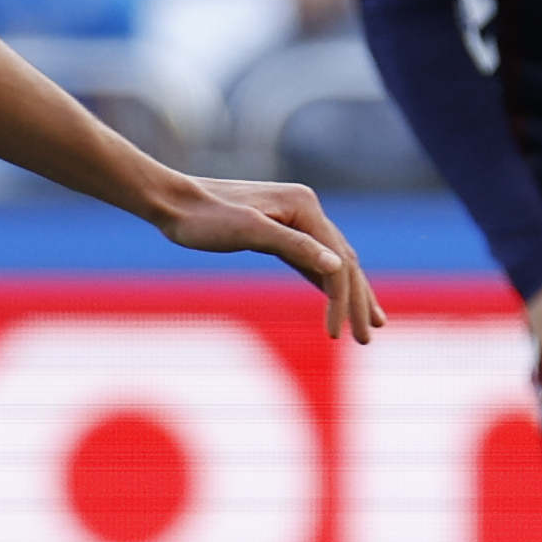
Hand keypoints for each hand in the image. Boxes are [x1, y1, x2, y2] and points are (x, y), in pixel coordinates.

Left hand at [153, 174, 383, 341]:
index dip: (342, 301)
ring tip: (368, 323)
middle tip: (367, 339)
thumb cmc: (205, 218)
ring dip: (349, 294)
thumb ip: (294, 247)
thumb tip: (338, 267)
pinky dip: (326, 282)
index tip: (338, 337)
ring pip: (332, 261)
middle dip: (357, 302)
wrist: (173, 202)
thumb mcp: (248, 232)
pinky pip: (311, 260)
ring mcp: (294, 219)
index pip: (337, 261)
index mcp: (304, 206)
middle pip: (343, 261)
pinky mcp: (279, 231)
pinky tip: (334, 299)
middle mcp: (306, 209)